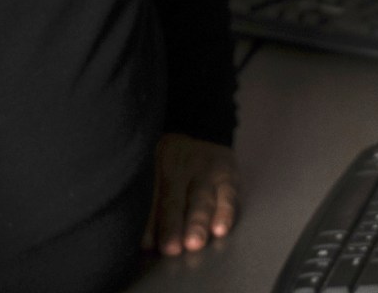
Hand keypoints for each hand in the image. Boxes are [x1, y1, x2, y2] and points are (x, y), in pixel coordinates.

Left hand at [147, 133, 239, 255]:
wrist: (202, 129)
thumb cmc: (173, 160)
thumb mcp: (159, 173)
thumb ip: (155, 209)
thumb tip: (147, 245)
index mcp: (168, 169)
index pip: (166, 199)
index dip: (164, 223)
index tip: (157, 247)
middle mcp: (190, 171)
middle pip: (184, 200)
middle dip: (180, 225)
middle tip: (177, 247)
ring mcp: (212, 173)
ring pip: (207, 199)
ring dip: (201, 222)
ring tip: (197, 242)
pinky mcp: (231, 177)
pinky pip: (230, 196)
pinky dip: (226, 213)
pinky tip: (221, 229)